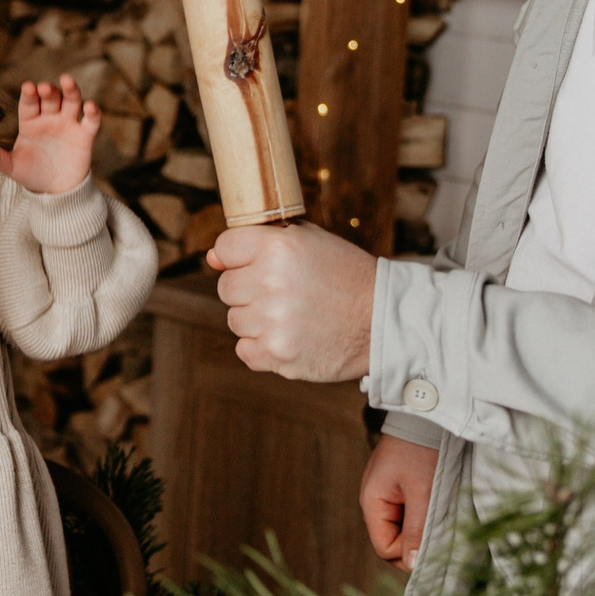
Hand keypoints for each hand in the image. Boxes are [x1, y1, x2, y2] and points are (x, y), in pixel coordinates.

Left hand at [0, 75, 99, 194]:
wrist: (55, 190)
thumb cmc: (32, 174)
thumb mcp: (13, 167)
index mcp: (30, 122)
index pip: (29, 104)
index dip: (29, 95)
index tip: (28, 87)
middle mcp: (50, 118)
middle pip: (51, 98)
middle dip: (49, 91)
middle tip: (45, 87)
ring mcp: (68, 124)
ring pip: (71, 101)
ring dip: (71, 91)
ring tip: (67, 81)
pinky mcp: (85, 135)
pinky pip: (91, 120)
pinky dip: (93, 112)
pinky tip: (90, 106)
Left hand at [206, 221, 376, 381]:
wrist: (383, 319)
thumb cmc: (345, 276)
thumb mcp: (310, 241)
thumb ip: (259, 241)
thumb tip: (211, 258)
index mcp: (278, 247)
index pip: (225, 249)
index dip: (237, 257)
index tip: (255, 264)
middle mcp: (270, 282)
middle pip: (226, 287)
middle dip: (249, 290)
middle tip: (283, 292)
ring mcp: (272, 321)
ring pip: (235, 320)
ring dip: (257, 319)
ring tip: (292, 314)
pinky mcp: (277, 355)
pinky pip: (245, 350)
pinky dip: (262, 347)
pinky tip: (290, 336)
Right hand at [361, 435, 437, 570]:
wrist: (426, 413)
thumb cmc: (422, 450)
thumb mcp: (422, 492)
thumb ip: (416, 530)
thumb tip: (411, 564)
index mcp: (372, 502)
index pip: (385, 547)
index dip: (408, 552)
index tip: (432, 541)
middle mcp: (374, 500)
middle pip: (391, 539)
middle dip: (414, 540)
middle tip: (438, 528)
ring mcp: (386, 492)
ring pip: (402, 527)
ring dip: (420, 526)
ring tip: (438, 511)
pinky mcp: (399, 485)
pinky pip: (408, 512)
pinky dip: (422, 513)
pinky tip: (435, 502)